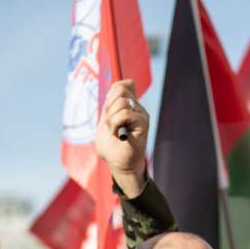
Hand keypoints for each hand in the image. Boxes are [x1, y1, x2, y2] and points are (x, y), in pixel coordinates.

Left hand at [96, 79, 149, 197]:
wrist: (118, 164)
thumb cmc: (111, 146)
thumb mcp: (105, 121)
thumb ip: (109, 105)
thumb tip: (113, 89)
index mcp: (129, 105)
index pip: (122, 84)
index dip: (111, 94)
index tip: (108, 112)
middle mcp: (137, 107)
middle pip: (120, 89)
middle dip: (108, 107)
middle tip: (111, 124)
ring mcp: (141, 114)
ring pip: (121, 102)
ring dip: (111, 119)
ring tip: (114, 131)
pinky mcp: (144, 123)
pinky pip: (125, 114)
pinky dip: (115, 124)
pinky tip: (118, 134)